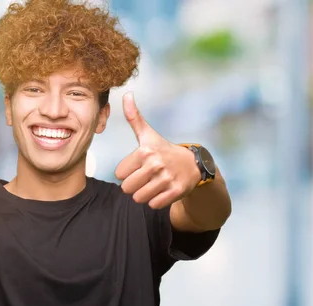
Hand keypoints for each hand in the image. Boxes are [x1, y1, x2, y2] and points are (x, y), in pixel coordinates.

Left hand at [115, 92, 200, 208]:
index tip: (138, 167)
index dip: (126, 172)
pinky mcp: (175, 192)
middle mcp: (156, 165)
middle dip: (133, 185)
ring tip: (152, 184)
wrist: (193, 165)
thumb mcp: (148, 134)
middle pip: (127, 188)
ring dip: (143, 194)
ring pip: (139, 198)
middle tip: (145, 178)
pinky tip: (162, 190)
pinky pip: (154, 205)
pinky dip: (156, 201)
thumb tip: (126, 94)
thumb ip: (134, 117)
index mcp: (145, 151)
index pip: (119, 173)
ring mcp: (166, 179)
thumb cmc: (164, 150)